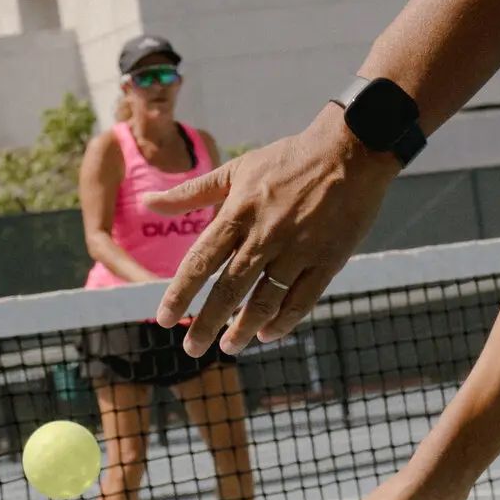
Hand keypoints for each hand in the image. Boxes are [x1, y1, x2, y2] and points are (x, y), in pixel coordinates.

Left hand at [149, 107, 398, 356]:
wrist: (351, 150)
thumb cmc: (288, 159)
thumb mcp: (236, 169)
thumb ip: (191, 192)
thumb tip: (149, 202)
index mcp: (238, 213)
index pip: (201, 261)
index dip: (180, 293)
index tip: (164, 318)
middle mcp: (265, 236)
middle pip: (229, 289)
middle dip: (207, 323)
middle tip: (191, 349)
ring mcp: (298, 250)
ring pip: (265, 301)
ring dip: (243, 329)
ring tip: (228, 347)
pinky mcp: (328, 260)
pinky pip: (302, 300)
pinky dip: (283, 321)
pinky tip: (266, 335)